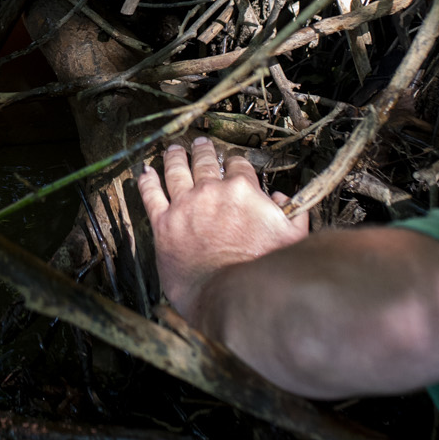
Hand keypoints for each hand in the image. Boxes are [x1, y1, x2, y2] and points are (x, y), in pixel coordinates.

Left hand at [134, 137, 307, 321]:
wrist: (231, 295)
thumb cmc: (264, 270)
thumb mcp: (292, 238)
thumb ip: (293, 212)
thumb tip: (281, 198)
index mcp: (243, 190)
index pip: (238, 166)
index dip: (235, 162)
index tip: (231, 163)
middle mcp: (212, 191)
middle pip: (205, 162)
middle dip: (203, 151)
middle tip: (200, 144)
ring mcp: (185, 205)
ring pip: (176, 171)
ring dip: (174, 157)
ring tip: (173, 150)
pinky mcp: (163, 224)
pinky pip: (151, 195)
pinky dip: (147, 181)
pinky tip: (145, 172)